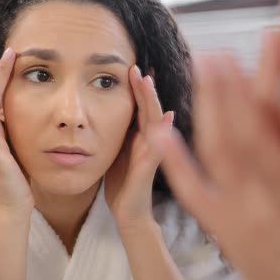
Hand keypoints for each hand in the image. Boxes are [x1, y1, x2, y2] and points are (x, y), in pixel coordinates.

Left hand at [104, 66, 173, 230]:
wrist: (128, 213)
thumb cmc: (121, 183)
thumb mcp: (114, 151)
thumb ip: (117, 132)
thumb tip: (113, 109)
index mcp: (139, 136)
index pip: (140, 106)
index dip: (138, 87)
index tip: (132, 66)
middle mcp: (150, 141)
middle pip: (150, 108)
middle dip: (145, 88)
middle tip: (138, 67)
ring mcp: (153, 154)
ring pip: (156, 122)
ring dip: (152, 102)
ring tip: (148, 82)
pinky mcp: (150, 169)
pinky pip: (157, 148)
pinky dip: (162, 132)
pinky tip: (167, 117)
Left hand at [149, 32, 279, 279]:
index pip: (264, 146)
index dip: (246, 102)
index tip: (236, 65)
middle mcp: (259, 211)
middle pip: (232, 143)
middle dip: (221, 96)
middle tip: (210, 54)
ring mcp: (237, 222)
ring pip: (210, 160)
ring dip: (201, 117)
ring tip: (194, 78)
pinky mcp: (225, 232)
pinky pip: (192, 194)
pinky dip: (176, 163)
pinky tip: (163, 134)